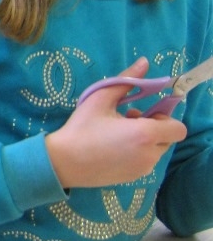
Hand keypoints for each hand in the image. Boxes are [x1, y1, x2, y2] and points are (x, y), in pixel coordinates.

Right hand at [45, 57, 186, 187]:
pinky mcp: (133, 179)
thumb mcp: (100, 99)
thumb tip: (144, 61)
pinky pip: (144, 163)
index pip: (178, 128)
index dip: (164, 118)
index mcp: (145, 134)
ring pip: (155, 151)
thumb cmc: (81, 128)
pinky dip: (136, 155)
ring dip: (144, 142)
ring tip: (117, 136)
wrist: (62, 162)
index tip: (141, 114)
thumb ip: (126, 80)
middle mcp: (149, 154)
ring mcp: (142, 169)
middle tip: (126, 122)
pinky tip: (112, 150)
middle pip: (168, 139)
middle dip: (153, 129)